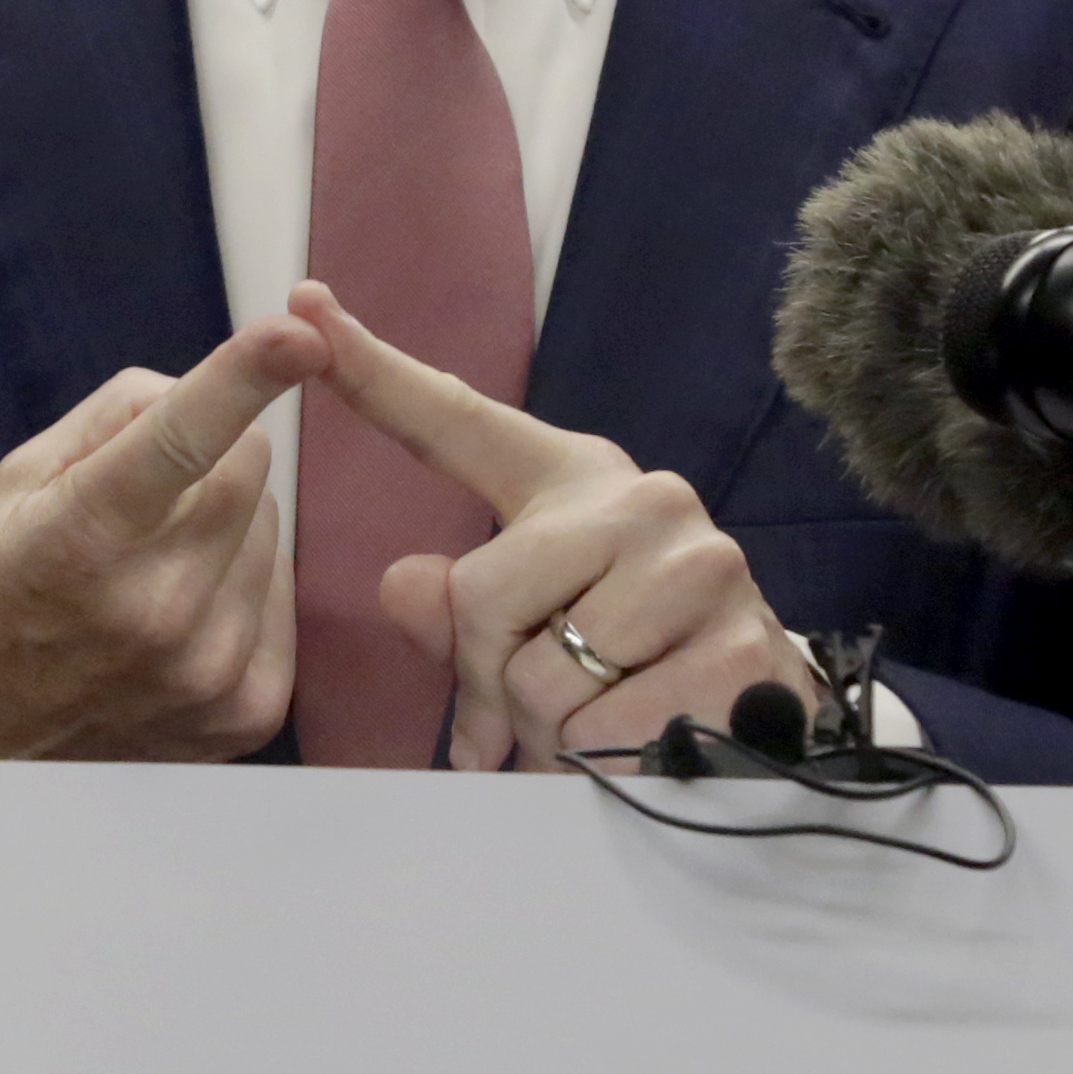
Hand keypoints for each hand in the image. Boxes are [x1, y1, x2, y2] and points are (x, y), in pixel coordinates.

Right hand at [0, 313, 322, 760]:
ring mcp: (205, 670)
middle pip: (248, 471)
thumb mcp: (18, 483)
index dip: (245, 376)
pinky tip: (182, 616)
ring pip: (271, 533)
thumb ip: (116, 417)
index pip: (182, 439)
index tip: (299, 334)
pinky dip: (243, 588)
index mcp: (82, 538)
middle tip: (151, 499)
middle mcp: (152, 610)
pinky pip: (283, 601)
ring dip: (228, 530)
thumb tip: (209, 387)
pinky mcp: (244, 712)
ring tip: (153, 572)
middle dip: (214, 459)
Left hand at [292, 280, 820, 771]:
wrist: (767, 726)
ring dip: (555, 735)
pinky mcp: (736, 646)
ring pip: (542, 678)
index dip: (374, 373)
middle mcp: (643, 499)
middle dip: (495, 682)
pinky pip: (603, 730)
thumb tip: (405, 585)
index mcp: (576, 483)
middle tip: (548, 712)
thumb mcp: (535, 634)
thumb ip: (459, 612)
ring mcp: (699, 567)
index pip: (459, 422)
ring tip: (609, 725)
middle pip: (482, 598)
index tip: (305, 309)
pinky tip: (652, 746)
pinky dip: (606, 764)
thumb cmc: (633, 670)